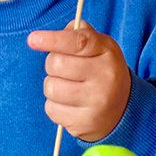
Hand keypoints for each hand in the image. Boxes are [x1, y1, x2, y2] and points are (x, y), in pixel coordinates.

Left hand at [27, 20, 130, 141]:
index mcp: (108, 52)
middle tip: (63, 68)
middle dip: (52, 64)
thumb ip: (78, 33)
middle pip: (57, 63)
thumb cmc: (101, 70)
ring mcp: (97, 102)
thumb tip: (53, 35)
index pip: (78, 42)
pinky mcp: (85, 123)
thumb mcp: (99, 46)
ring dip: (52, 85)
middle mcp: (105, 77)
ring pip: (51, 87)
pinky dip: (54, 105)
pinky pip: (51, 109)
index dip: (53, 39)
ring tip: (67, 87)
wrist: (122, 109)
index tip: (33, 39)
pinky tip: (69, 104)